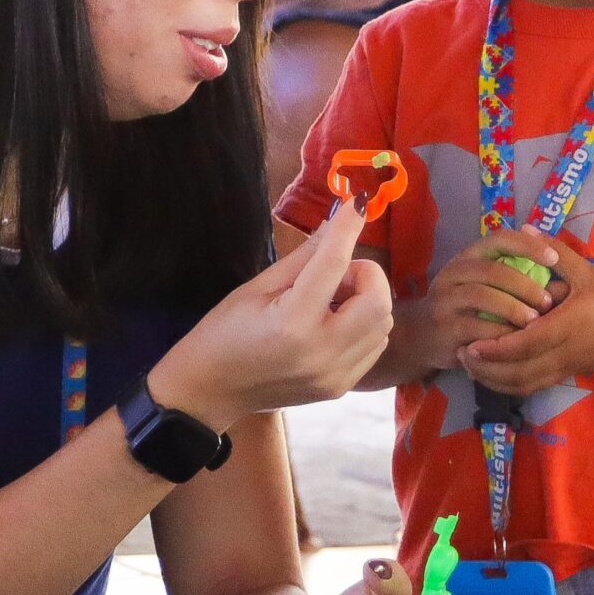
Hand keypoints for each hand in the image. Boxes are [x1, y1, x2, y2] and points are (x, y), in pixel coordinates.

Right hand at [151, 202, 392, 428]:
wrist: (211, 390)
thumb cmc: (224, 333)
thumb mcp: (256, 288)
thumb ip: (302, 258)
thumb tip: (335, 225)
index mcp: (292, 322)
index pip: (334, 264)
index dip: (347, 228)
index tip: (356, 204)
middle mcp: (321, 352)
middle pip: (379, 302)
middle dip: (365, 275)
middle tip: (336, 274)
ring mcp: (334, 375)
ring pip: (383, 325)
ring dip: (366, 301)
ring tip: (331, 301)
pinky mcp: (340, 388)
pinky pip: (373, 347)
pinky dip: (363, 326)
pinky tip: (333, 323)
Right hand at [419, 229, 561, 369]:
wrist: (420, 336)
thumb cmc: (466, 307)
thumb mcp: (484, 285)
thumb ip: (514, 276)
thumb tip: (562, 280)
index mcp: (469, 256)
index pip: (499, 239)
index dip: (528, 246)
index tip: (554, 259)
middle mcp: (454, 273)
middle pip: (491, 270)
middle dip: (524, 285)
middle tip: (548, 302)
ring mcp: (446, 300)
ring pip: (481, 297)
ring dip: (513, 308)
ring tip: (534, 322)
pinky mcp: (445, 328)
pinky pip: (475, 328)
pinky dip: (499, 334)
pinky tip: (516, 341)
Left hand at [459, 251, 593, 395]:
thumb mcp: (588, 271)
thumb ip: (556, 251)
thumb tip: (526, 228)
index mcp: (567, 326)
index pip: (526, 344)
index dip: (496, 348)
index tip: (471, 343)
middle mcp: (563, 352)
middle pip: (518, 372)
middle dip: (487, 369)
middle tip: (461, 354)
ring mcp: (565, 367)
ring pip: (524, 384)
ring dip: (494, 380)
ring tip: (471, 364)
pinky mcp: (568, 374)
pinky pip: (534, 385)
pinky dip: (509, 384)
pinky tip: (493, 372)